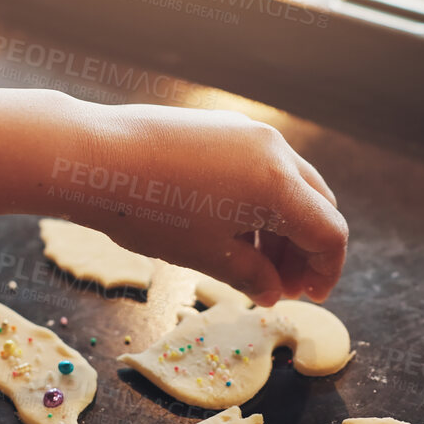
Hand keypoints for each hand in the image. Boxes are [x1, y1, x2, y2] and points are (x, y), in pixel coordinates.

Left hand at [59, 105, 347, 305]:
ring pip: (289, 184)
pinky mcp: (222, 126)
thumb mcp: (207, 255)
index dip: (325, 271)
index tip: (309, 296)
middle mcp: (273, 150)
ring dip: (283, 226)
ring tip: (254, 263)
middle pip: (316, 204)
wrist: (95, 158)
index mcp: (279, 185)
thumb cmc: (151, 212)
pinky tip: (231, 228)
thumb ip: (252, 276)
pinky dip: (260, 201)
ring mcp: (247, 132)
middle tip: (282, 285)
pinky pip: (260, 166)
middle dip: (305, 249)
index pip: (329, 233)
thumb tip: (272, 293)